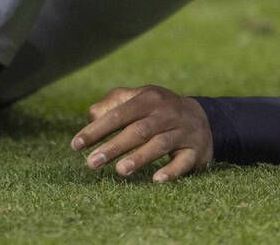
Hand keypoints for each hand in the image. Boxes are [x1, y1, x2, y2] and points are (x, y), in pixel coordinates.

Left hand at [70, 85, 212, 182]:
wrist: (203, 118)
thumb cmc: (158, 111)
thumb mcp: (138, 99)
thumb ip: (113, 104)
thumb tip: (91, 117)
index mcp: (149, 98)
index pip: (119, 114)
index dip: (97, 129)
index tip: (76, 145)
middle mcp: (166, 113)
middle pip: (138, 131)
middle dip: (114, 147)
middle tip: (91, 163)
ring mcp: (182, 132)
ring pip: (159, 145)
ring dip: (139, 158)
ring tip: (119, 171)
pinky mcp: (195, 151)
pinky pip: (183, 162)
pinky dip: (171, 171)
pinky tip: (157, 180)